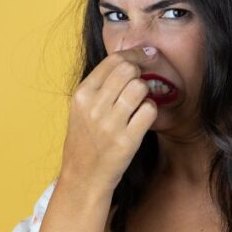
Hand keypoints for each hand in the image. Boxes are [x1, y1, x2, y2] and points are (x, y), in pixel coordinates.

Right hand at [60, 46, 158, 191]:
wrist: (83, 176)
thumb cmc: (86, 139)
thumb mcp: (82, 109)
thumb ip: (101, 86)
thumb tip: (130, 60)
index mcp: (82, 94)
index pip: (113, 60)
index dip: (134, 54)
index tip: (145, 55)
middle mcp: (94, 107)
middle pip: (129, 70)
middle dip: (140, 72)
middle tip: (142, 81)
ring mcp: (110, 124)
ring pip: (141, 87)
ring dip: (146, 93)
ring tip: (138, 104)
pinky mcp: (126, 140)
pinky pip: (149, 110)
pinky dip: (150, 111)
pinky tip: (142, 119)